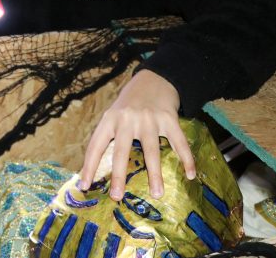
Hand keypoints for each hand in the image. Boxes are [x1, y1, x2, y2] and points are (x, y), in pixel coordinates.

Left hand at [78, 70, 195, 200]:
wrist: (154, 79)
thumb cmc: (129, 104)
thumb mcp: (113, 115)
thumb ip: (108, 137)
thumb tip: (94, 169)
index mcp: (109, 120)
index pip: (96, 146)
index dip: (89, 166)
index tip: (84, 186)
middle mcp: (127, 119)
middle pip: (122, 150)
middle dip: (118, 175)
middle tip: (116, 196)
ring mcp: (149, 119)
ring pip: (151, 150)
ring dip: (155, 174)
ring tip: (157, 194)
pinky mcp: (169, 118)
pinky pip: (178, 142)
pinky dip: (186, 159)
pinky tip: (191, 174)